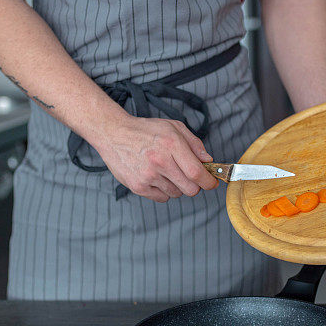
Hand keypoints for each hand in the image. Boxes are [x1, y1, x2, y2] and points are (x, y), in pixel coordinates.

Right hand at [92, 115, 218, 201]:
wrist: (113, 134)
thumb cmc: (146, 130)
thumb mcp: (173, 127)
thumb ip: (194, 144)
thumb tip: (209, 161)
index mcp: (171, 144)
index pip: (197, 173)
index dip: (209, 182)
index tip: (212, 182)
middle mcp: (160, 161)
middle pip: (190, 189)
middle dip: (195, 185)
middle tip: (189, 177)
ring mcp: (148, 176)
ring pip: (176, 194)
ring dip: (177, 186)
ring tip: (166, 172)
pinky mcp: (138, 186)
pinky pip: (162, 198)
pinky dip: (163, 191)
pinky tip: (156, 177)